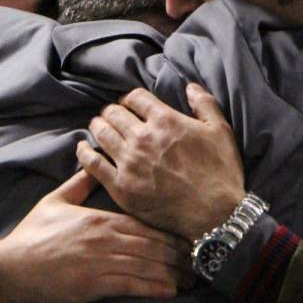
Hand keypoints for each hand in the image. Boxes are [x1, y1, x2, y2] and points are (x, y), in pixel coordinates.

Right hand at [0, 169, 191, 302]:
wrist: (13, 268)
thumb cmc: (33, 235)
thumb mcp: (55, 202)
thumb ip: (78, 184)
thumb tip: (92, 163)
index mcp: (100, 218)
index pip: (145, 222)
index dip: (170, 230)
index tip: (188, 233)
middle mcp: (106, 238)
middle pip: (154, 243)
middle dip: (179, 253)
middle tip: (200, 258)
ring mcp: (102, 261)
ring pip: (149, 264)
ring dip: (174, 272)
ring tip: (192, 277)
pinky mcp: (96, 284)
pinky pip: (133, 284)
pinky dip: (155, 287)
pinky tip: (171, 290)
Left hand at [77, 83, 244, 240]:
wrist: (215, 215)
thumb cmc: (220, 172)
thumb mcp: (220, 131)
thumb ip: (204, 104)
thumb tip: (190, 86)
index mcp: (165, 120)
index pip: (135, 98)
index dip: (130, 99)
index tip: (131, 105)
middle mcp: (142, 138)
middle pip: (114, 113)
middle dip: (112, 111)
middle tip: (113, 116)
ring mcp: (129, 162)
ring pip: (101, 133)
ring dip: (98, 126)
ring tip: (98, 127)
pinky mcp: (120, 186)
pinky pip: (92, 163)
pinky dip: (84, 152)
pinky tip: (82, 147)